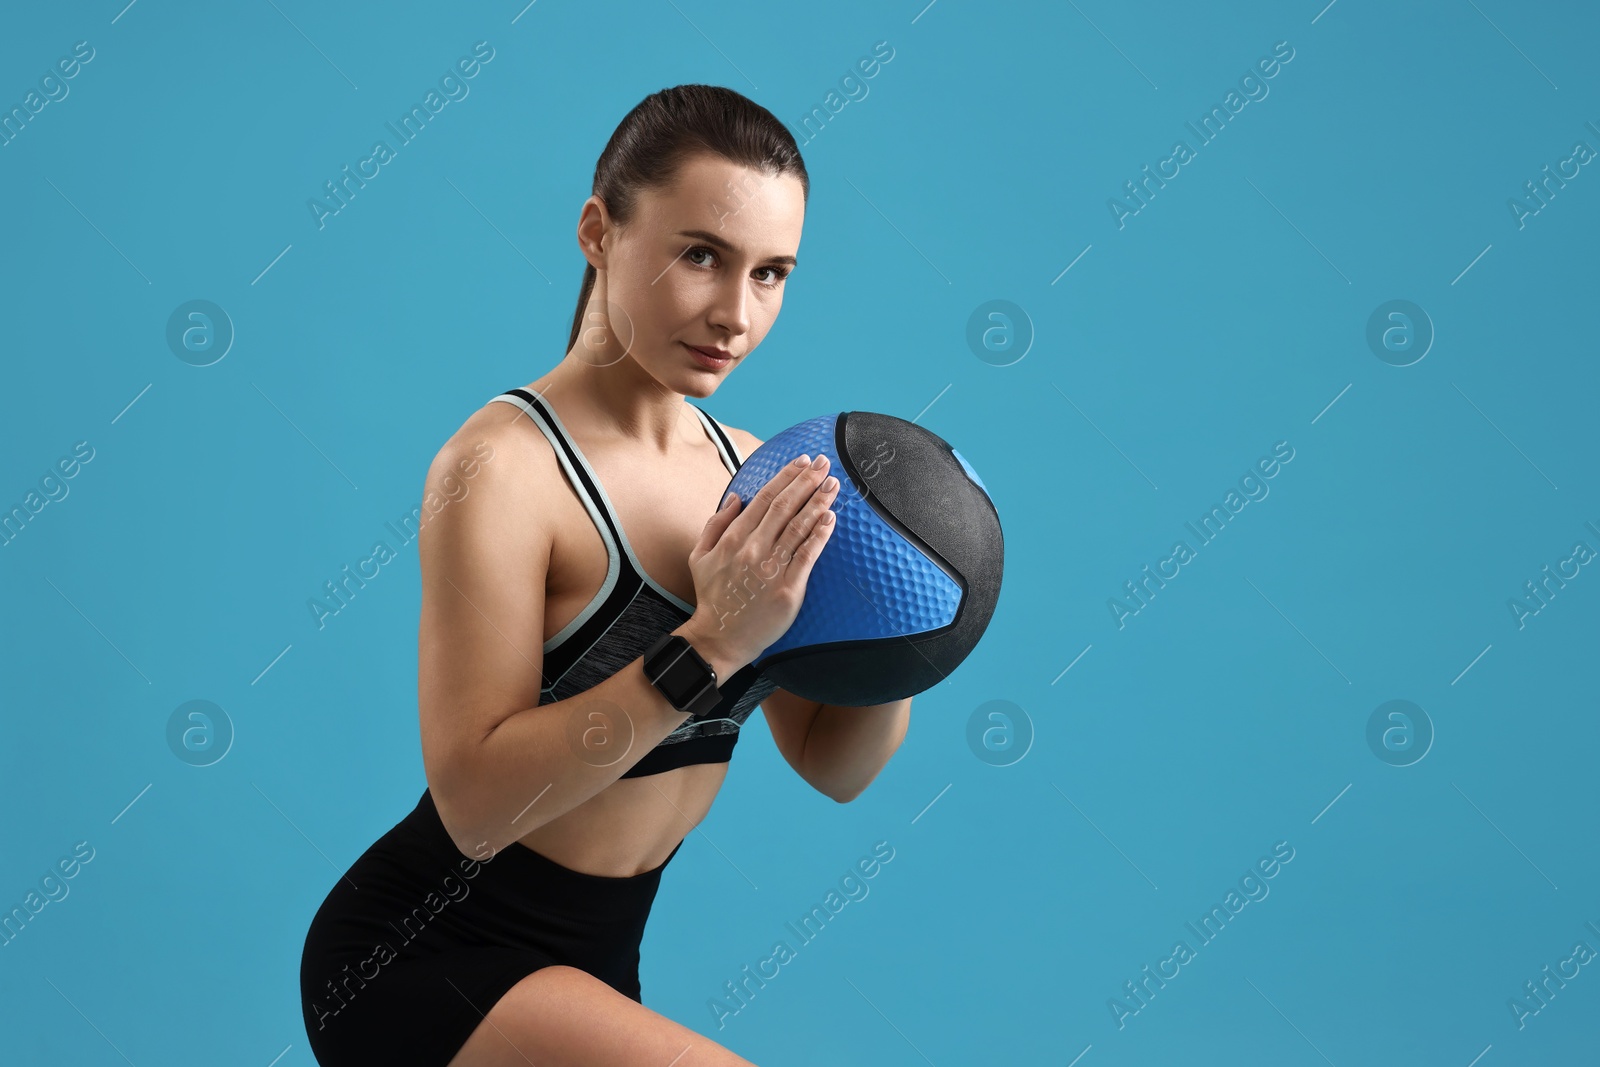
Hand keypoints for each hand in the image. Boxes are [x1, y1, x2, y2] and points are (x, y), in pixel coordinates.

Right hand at [683, 453, 840, 671]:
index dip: (785, 477)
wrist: (720, 638)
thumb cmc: (713, 596)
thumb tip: (735, 498)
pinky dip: (819, 535)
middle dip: (806, 482)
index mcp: (733, 539)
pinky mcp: (788, 589)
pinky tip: (831, 518)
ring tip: (833, 485)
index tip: (802, 461)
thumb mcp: (700, 557)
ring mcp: (770, 570)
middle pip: (784, 507)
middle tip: (824, 463)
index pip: (764, 499)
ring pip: (798, 528)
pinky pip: (807, 556)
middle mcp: (752, 550)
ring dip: (818, 502)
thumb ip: (716, 524)